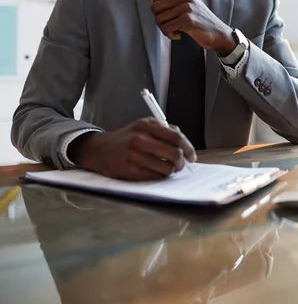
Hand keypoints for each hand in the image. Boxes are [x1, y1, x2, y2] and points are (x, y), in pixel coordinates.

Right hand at [67, 118, 196, 180]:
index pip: (175, 137)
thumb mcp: (142, 126)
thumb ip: (163, 130)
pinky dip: (159, 176)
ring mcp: (134, 156)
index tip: (192, 157)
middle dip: (181, 163)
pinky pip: (154, 177)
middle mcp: (140, 139)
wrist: (98, 149)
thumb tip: (183, 142)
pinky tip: (155, 172)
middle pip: (174, 154)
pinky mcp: (129, 170)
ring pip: (166, 168)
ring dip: (170, 171)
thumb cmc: (126, 138)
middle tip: (180, 165)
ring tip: (167, 169)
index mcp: (146, 125)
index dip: (188, 148)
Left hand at [146, 0, 235, 54]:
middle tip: (171, 26)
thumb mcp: (184, 7)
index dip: (160, 13)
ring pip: (159, 19)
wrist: (219, 34)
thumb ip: (166, 0)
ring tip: (176, 31)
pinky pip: (166, 28)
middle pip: (155, 8)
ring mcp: (187, 7)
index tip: (171, 18)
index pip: (156, 0)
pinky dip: (170, 35)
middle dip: (160, 21)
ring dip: (165, 30)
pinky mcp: (188, 19)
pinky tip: (179, 35)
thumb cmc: (201, 22)